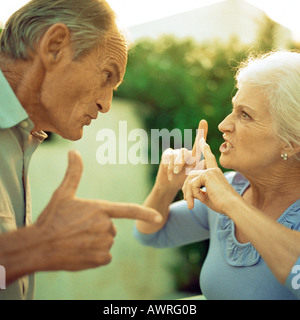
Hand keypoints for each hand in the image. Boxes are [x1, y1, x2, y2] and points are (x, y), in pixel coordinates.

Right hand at [35, 150, 161, 271]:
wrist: (38, 246)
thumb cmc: (52, 219)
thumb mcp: (62, 194)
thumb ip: (73, 173)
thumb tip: (74, 151)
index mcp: (100, 209)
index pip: (128, 210)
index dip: (145, 213)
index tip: (159, 218)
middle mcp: (105, 226)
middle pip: (111, 228)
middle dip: (98, 228)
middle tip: (78, 229)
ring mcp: (103, 244)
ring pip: (107, 242)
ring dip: (95, 242)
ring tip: (76, 240)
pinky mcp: (99, 259)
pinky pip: (104, 256)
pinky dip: (94, 255)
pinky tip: (79, 251)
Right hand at [155, 120, 207, 191]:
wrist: (170, 187)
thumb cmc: (183, 182)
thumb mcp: (193, 177)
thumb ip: (198, 169)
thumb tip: (205, 161)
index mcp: (193, 156)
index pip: (198, 144)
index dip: (201, 132)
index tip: (203, 121)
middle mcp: (184, 152)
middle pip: (184, 152)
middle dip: (182, 162)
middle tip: (179, 171)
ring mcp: (174, 152)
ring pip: (175, 155)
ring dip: (175, 165)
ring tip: (175, 174)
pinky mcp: (166, 155)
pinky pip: (167, 159)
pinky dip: (169, 169)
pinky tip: (170, 177)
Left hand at [182, 139, 238, 213]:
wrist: (232, 206)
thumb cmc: (222, 204)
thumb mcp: (207, 196)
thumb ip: (199, 190)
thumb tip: (188, 190)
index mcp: (215, 173)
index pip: (209, 159)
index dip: (205, 150)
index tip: (202, 140)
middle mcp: (213, 169)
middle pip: (191, 175)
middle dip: (186, 189)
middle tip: (188, 203)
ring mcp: (210, 170)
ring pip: (190, 180)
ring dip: (189, 194)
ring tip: (192, 205)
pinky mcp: (207, 174)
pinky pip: (192, 184)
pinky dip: (194, 194)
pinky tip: (202, 199)